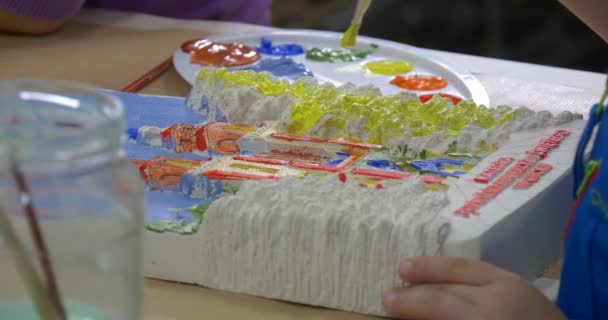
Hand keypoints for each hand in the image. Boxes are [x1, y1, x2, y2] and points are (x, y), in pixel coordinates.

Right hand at [382, 256, 566, 319]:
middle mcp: (497, 296)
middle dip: (414, 290)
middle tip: (387, 294)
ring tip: (405, 267)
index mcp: (485, 317)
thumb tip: (416, 317)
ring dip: (431, 267)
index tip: (387, 304)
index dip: (410, 304)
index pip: (438, 304)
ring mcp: (511, 285)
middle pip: (446, 288)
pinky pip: (481, 267)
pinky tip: (442, 268)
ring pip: (463, 268)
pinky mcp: (519, 281)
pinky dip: (457, 267)